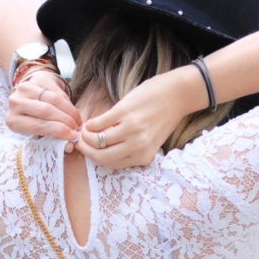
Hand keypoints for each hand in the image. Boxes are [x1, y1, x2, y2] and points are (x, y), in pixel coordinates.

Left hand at [6, 70, 82, 152]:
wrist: (32, 97)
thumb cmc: (36, 119)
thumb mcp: (39, 132)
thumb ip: (54, 138)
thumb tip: (70, 146)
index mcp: (12, 120)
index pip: (37, 125)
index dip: (57, 131)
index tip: (72, 136)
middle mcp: (15, 102)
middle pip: (46, 111)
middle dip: (66, 121)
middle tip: (76, 129)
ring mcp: (25, 88)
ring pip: (54, 100)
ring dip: (70, 112)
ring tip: (77, 121)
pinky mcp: (37, 79)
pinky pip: (58, 91)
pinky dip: (68, 103)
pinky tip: (72, 112)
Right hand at [74, 68, 198, 168]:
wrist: (177, 94)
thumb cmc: (164, 116)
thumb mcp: (150, 140)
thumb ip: (131, 148)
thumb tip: (104, 149)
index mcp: (144, 156)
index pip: (111, 164)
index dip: (96, 158)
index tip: (90, 151)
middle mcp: (137, 146)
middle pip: (101, 156)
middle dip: (86, 150)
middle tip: (81, 142)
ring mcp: (130, 129)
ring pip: (97, 141)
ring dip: (85, 136)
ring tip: (85, 130)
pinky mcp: (123, 112)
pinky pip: (99, 123)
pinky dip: (90, 123)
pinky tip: (91, 121)